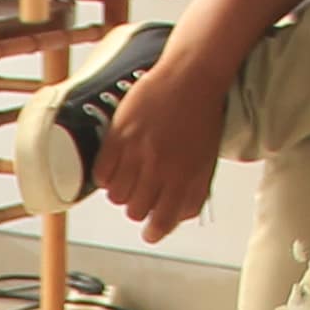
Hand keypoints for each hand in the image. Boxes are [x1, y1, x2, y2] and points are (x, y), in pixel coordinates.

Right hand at [96, 47, 229, 240]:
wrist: (191, 76)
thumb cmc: (202, 115)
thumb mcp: (207, 160)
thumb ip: (194, 191)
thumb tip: (178, 216)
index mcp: (184, 178)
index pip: (163, 221)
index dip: (154, 231)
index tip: (150, 233)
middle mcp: (160, 169)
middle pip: (135, 211)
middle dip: (138, 207)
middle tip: (141, 194)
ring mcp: (137, 153)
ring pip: (117, 196)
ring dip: (121, 192)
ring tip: (128, 179)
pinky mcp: (119, 136)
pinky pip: (102, 172)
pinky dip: (106, 176)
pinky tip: (114, 168)